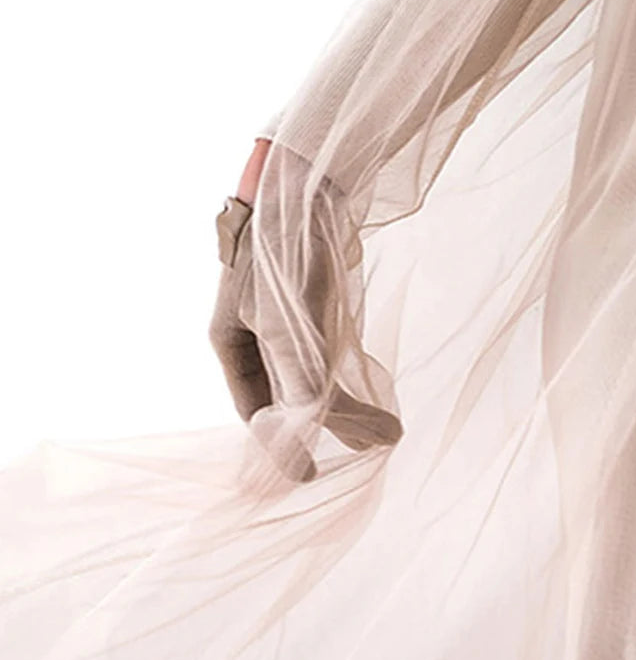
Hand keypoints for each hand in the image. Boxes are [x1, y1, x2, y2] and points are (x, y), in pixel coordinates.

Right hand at [208, 145, 401, 480]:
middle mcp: (250, 332)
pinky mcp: (311, 300)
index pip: (252, 411)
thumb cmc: (283, 257)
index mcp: (228, 342)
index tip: (312, 476)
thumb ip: (313, 388)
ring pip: (309, 375)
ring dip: (342, 405)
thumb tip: (359, 437)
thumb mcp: (290, 334)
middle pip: (283, 396)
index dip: (280, 447)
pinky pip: (328, 351)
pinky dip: (350, 374)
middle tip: (360, 452)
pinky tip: (374, 391)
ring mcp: (280, 315)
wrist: (303, 184)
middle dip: (319, 427)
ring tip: (383, 430)